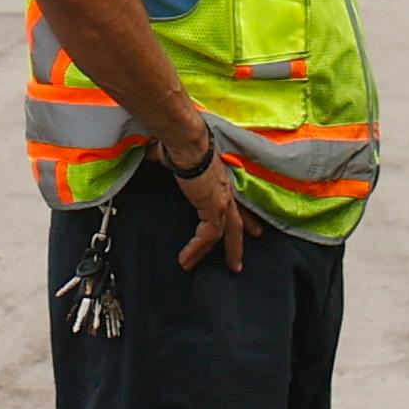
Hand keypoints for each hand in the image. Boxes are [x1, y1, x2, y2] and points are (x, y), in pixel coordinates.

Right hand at [162, 138, 248, 271]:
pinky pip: (207, 236)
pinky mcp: (213, 208)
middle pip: (236, 224)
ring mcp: (222, 200)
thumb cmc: (181, 143)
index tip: (253, 230)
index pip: (236, 204)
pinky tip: (186, 259)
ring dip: (209, 253)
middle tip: (237, 262)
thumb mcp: (178, 158)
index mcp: (220, 179)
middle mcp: (226, 191)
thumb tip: (155, 156)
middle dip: (237, 245)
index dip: (245, 218)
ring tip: (196, 266)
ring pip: (223, 234)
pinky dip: (196, 249)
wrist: (186, 141)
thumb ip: (171, 162)